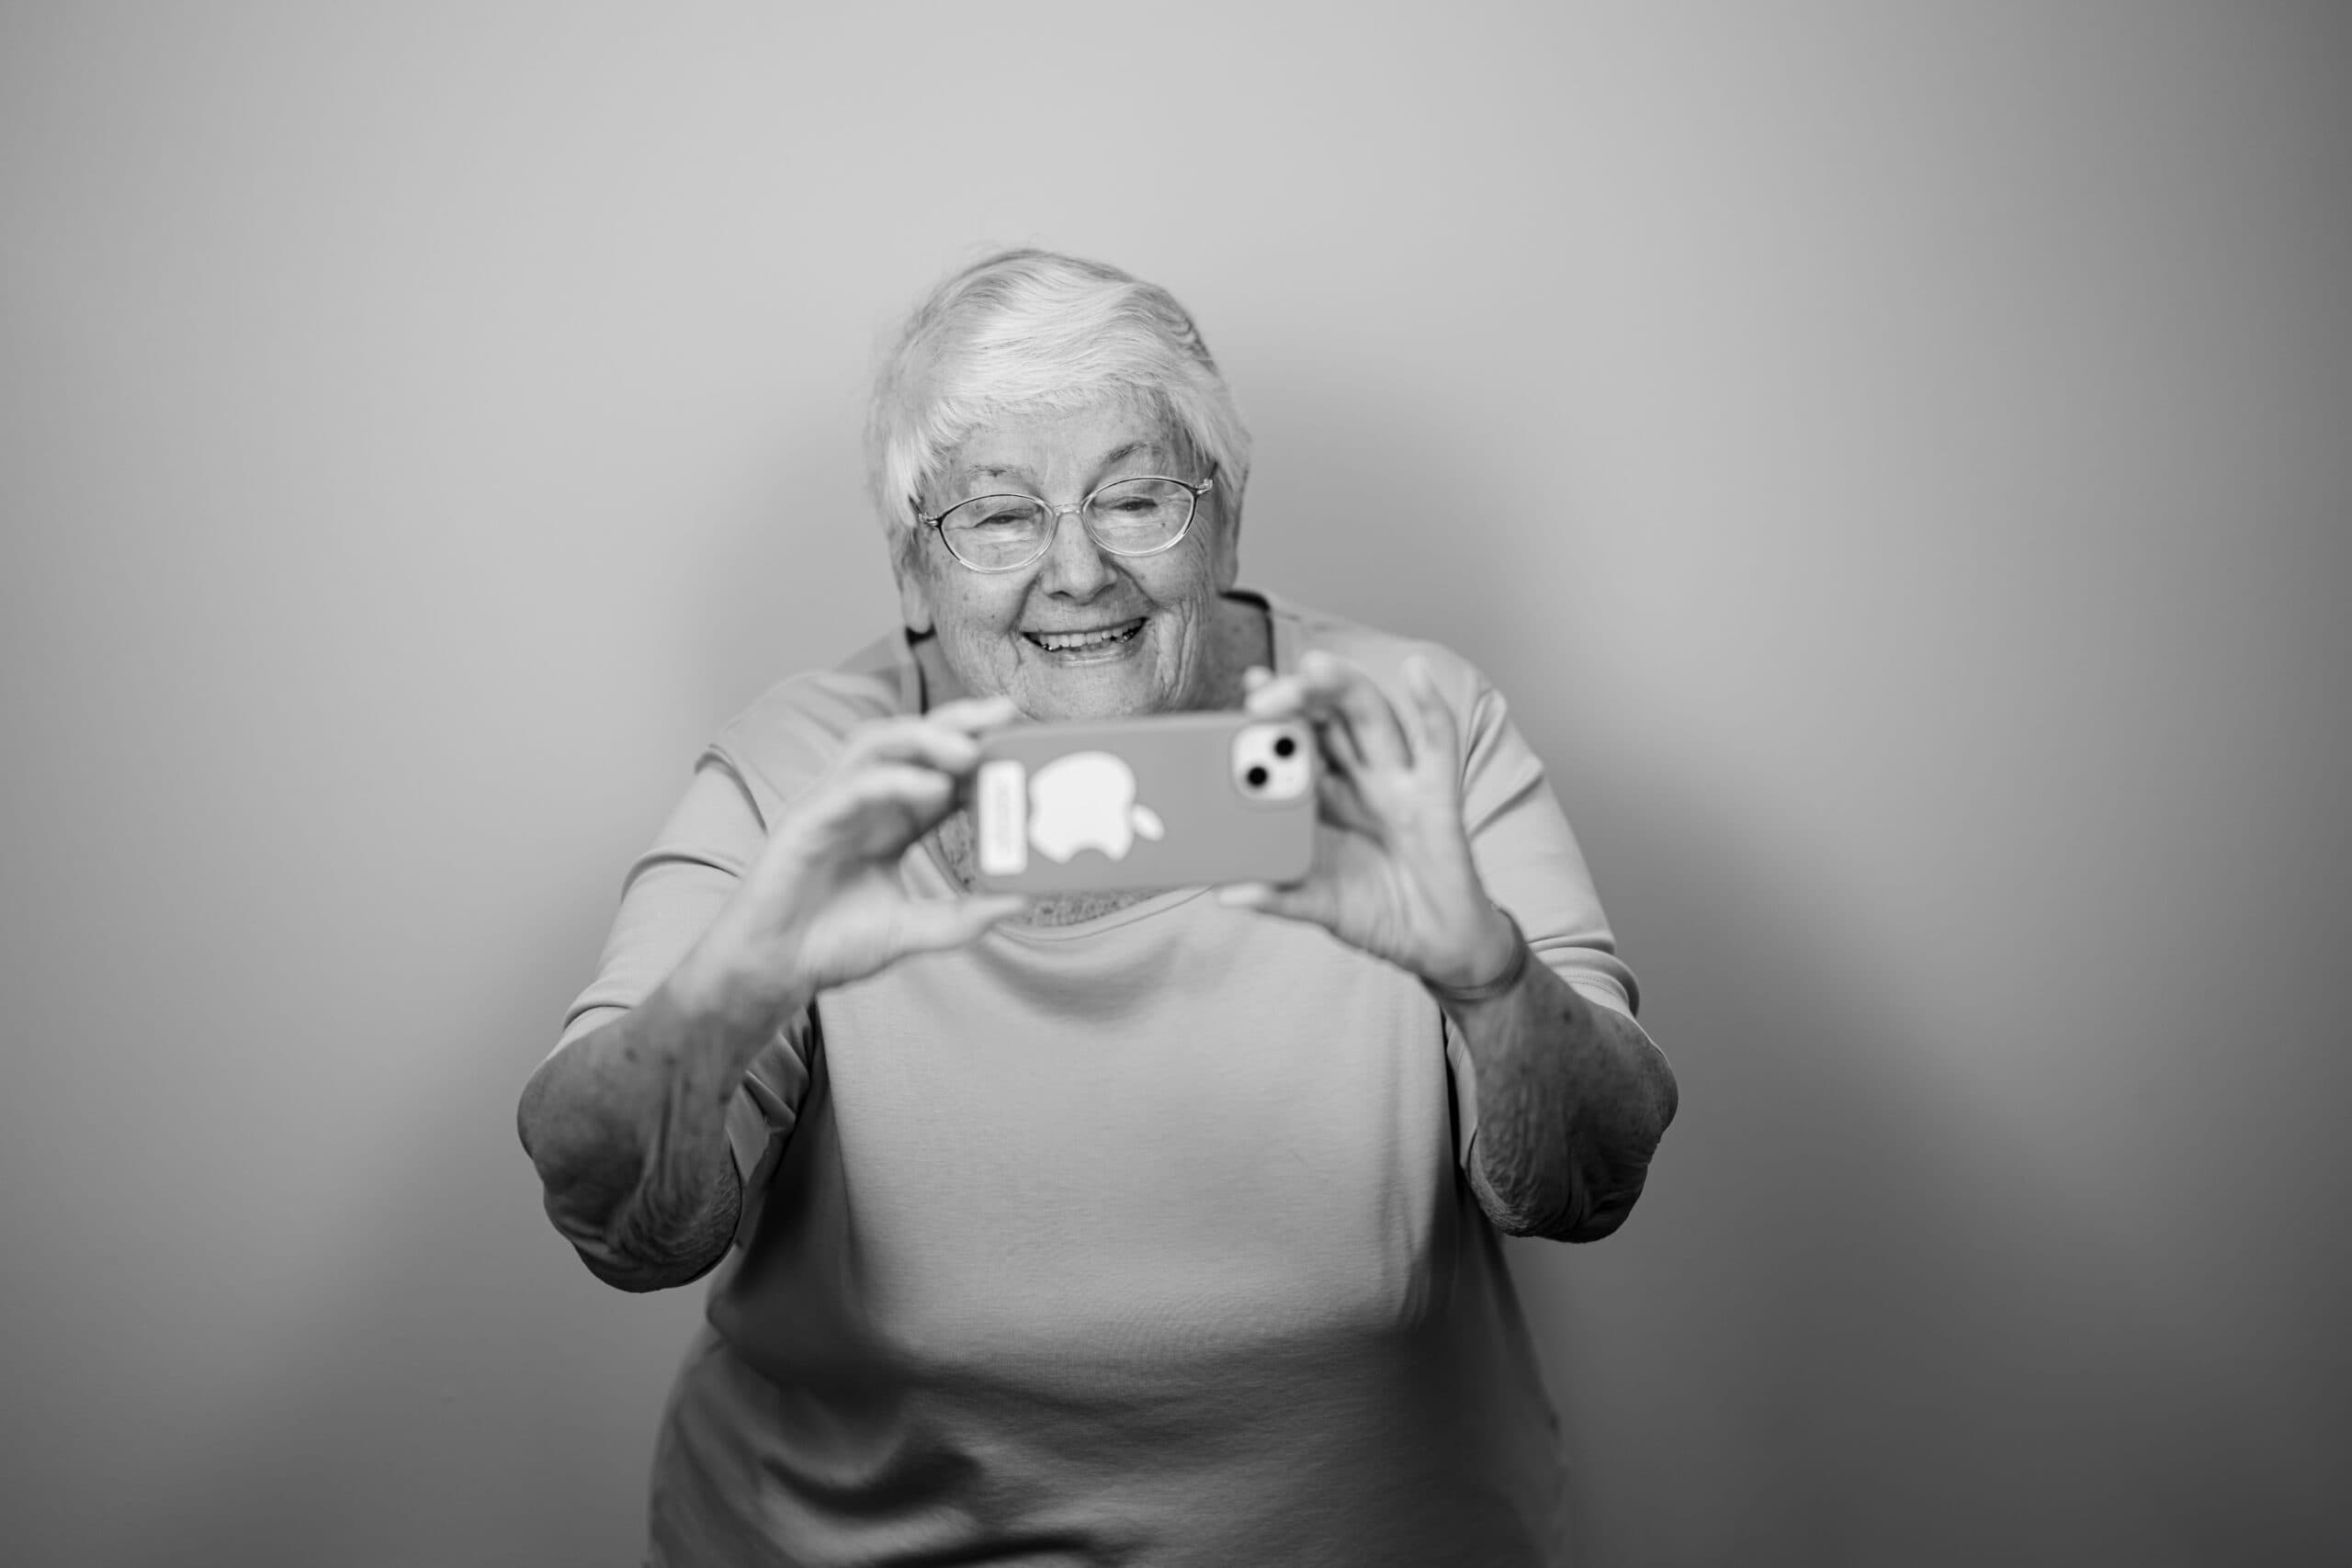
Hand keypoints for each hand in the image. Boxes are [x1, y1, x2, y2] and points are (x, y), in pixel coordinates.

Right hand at [696, 695, 1027, 1005]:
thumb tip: (1019, 901)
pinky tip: (935, 789)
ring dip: (928, 738)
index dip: (980, 754)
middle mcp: (864, 803)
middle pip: (913, 742)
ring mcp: (833, 805)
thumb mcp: (912, 930)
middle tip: (1006, 715)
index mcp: (891, 823)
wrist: (772, 972)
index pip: (940, 772)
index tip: (1023, 743)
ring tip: (972, 749)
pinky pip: (855, 785)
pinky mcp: (807, 819)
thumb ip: (962, 918)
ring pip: (880, 745)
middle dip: (959, 722)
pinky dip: (897, 780)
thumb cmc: (831, 945)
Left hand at [1218, 651, 1518, 992]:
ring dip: (1344, 687)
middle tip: (1263, 694)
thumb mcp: (1319, 907)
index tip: (1246, 692)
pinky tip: (1417, 674)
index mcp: (1327, 799)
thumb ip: (1279, 898)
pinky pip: (1438, 746)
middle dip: (1299, 696)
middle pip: (1330, 718)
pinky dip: (1431, 707)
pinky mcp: (1439, 798)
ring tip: (1313, 665)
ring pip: (1372, 718)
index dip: (1273, 715)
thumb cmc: (1378, 914)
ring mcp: (1400, 783)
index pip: (1296, 743)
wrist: (1437, 945)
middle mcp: (1361, 779)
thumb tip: (1227, 894)